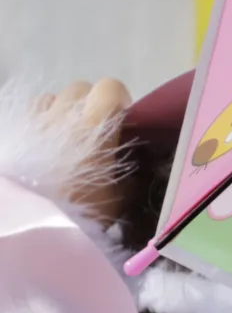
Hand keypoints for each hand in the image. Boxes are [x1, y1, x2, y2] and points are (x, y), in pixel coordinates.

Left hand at [33, 79, 130, 220]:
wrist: (33, 224)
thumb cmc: (82, 211)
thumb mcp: (119, 198)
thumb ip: (129, 173)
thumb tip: (136, 168)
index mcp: (96, 126)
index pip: (111, 88)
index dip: (119, 101)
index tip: (122, 121)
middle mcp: (64, 115)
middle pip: (79, 88)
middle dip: (90, 104)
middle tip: (95, 131)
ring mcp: (36, 121)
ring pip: (51, 97)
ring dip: (61, 110)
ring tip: (65, 136)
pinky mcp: (15, 133)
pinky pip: (31, 113)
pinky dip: (40, 121)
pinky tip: (43, 145)